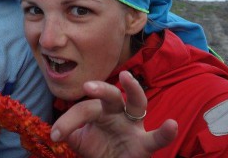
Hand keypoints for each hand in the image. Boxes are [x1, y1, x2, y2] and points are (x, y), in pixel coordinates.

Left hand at [51, 71, 177, 157]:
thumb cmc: (96, 149)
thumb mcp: (78, 140)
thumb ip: (69, 132)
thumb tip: (57, 131)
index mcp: (100, 110)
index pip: (84, 109)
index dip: (67, 121)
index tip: (55, 135)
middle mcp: (118, 113)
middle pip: (111, 95)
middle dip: (101, 88)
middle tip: (87, 86)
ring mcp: (133, 126)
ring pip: (137, 103)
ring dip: (132, 89)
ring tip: (127, 77)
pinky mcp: (144, 144)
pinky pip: (157, 138)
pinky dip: (166, 132)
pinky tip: (171, 125)